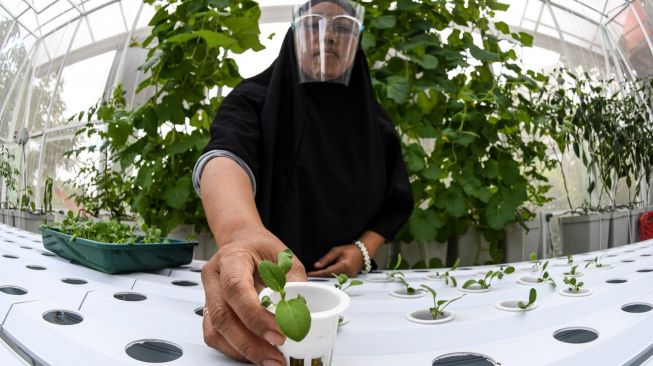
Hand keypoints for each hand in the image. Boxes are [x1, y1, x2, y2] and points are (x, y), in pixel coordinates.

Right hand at [201, 228, 306, 365]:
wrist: (242, 242)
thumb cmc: (261, 248)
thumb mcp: (284, 256)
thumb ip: (294, 281)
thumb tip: (302, 312)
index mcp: (231, 258)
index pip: (236, 289)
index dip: (256, 316)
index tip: (279, 334)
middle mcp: (214, 276)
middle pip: (223, 315)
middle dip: (250, 342)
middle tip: (276, 356)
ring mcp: (208, 294)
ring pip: (216, 330)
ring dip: (242, 350)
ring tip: (269, 359)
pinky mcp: (210, 310)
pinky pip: (214, 335)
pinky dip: (234, 349)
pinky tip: (254, 354)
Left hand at [307, 244, 363, 277]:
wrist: (362, 253)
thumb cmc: (350, 250)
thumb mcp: (336, 251)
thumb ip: (326, 259)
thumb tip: (316, 266)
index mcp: (344, 265)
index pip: (327, 271)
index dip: (317, 273)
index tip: (309, 274)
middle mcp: (347, 273)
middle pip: (330, 276)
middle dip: (320, 275)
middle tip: (310, 273)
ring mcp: (349, 277)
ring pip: (333, 278)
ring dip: (325, 275)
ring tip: (318, 272)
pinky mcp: (349, 279)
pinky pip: (337, 278)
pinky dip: (331, 275)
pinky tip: (327, 272)